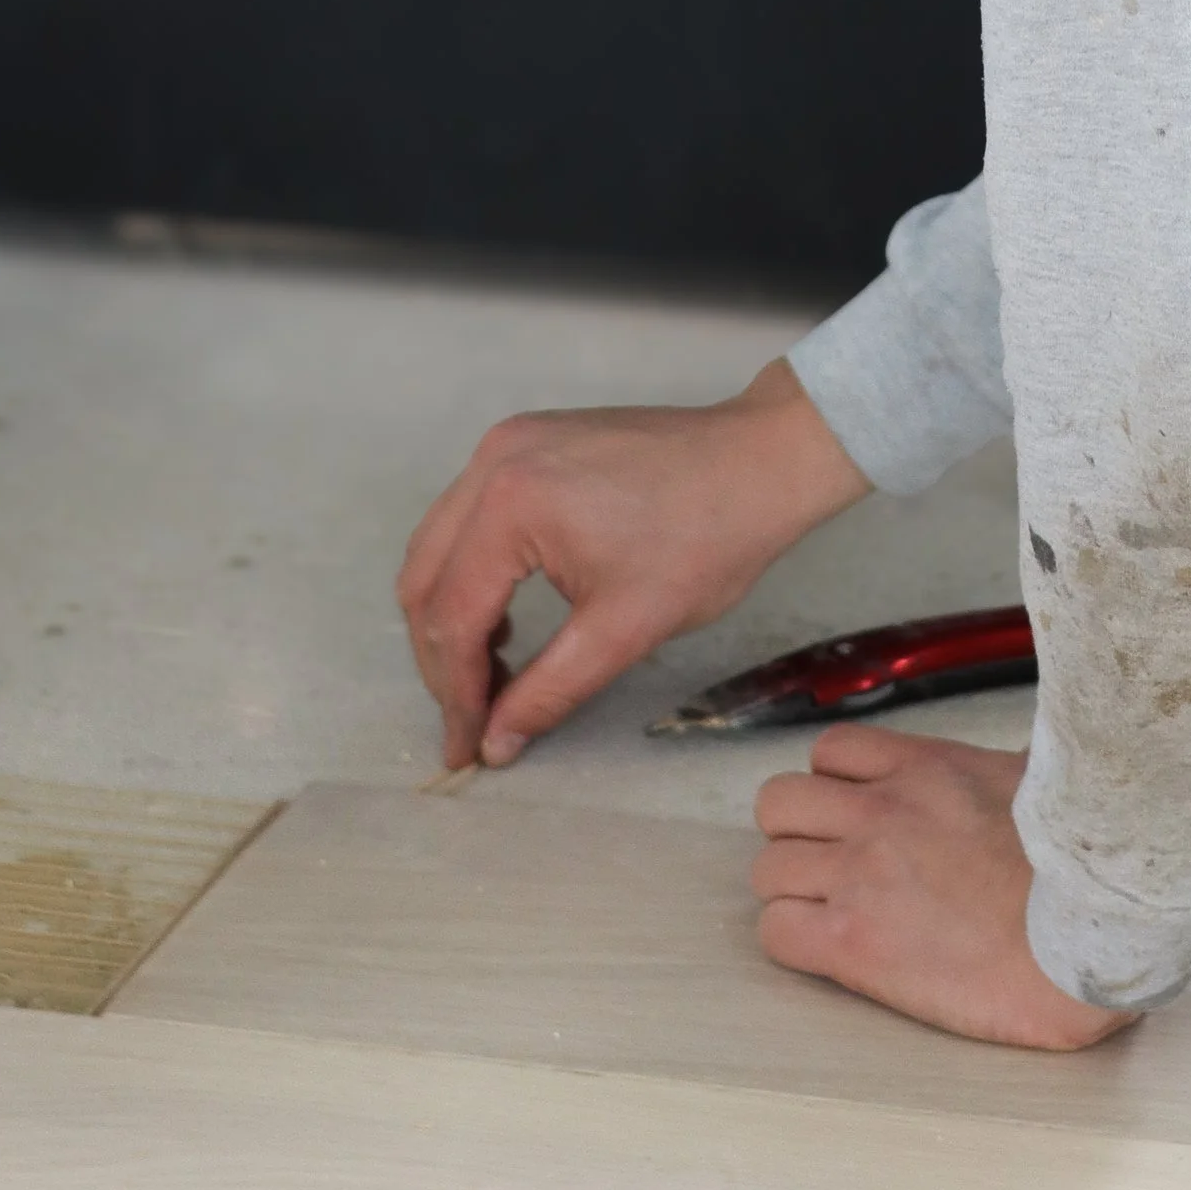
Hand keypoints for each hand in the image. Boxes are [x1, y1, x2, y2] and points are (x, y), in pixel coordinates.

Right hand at [396, 356, 868, 771]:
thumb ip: (549, 691)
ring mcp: (509, 443)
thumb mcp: (625, 628)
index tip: (465, 748)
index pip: (451, 617)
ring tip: (493, 678)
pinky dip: (475, 573)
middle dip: (443, 660)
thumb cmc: (709, 538)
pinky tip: (511, 617)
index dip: (455, 694)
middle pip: (426, 580)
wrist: (764, 461)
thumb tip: (495, 744)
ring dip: (454, 617)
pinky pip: (470, 517)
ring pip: (439, 548)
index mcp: (511, 504)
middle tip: (472, 721)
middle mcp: (494, 462)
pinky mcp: (529, 441)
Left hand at [754, 730, 1132, 1049]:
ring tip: (833, 917)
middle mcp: (881, 810)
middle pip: (779, 803)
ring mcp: (860, 873)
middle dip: (797, 835)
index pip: (831, 751)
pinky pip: (776, 931)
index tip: (857, 818)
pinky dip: (793, 942)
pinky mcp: (852, 941)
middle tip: (834, 868)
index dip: (835, 787)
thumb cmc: (1080, 867)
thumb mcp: (1041, 783)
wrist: (1089, 937)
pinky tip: (836, 954)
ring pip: (767, 868)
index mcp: (925, 767)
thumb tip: (1027, 762)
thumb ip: (1008, 768)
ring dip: (792, 891)